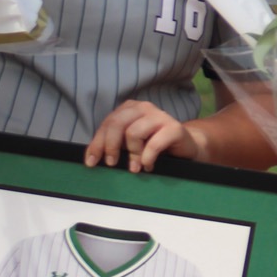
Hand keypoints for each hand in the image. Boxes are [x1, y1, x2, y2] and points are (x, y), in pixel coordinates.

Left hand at [85, 100, 202, 171]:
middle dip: (110, 146)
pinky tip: (148, 166)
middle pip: (117, 124)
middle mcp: (144, 108)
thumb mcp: (130, 143)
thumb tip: (92, 158)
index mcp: (130, 109)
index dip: (97, 144)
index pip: (108, 123)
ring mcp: (160, 116)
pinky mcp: (174, 128)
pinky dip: (147, 158)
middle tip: (112, 164)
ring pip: (133, 132)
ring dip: (132, 154)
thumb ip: (113, 144)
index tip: (91, 163)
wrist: (185, 147)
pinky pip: (154, 143)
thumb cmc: (153, 145)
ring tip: (135, 168)